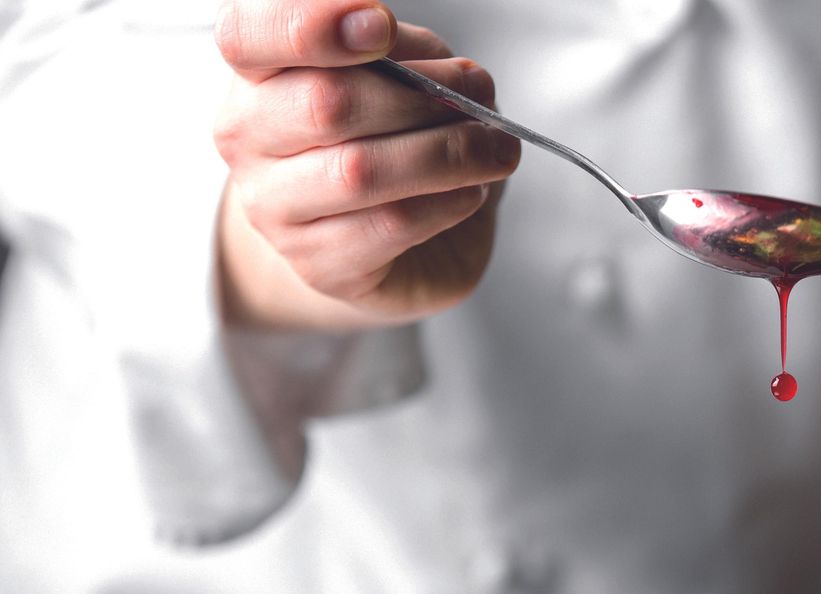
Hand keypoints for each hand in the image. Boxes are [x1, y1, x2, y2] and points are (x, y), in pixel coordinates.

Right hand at [213, 1, 520, 329]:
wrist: (383, 241)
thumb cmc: (389, 141)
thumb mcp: (400, 78)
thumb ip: (409, 59)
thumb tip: (452, 77)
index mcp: (255, 72)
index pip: (248, 35)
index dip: (312, 24)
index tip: (379, 24)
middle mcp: (246, 136)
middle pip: (325, 102)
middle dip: (420, 95)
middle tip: (480, 95)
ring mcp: (273, 207)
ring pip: (360, 171)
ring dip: (448, 153)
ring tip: (496, 149)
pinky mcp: (318, 264)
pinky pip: (390, 226)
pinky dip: (445, 204)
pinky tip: (471, 192)